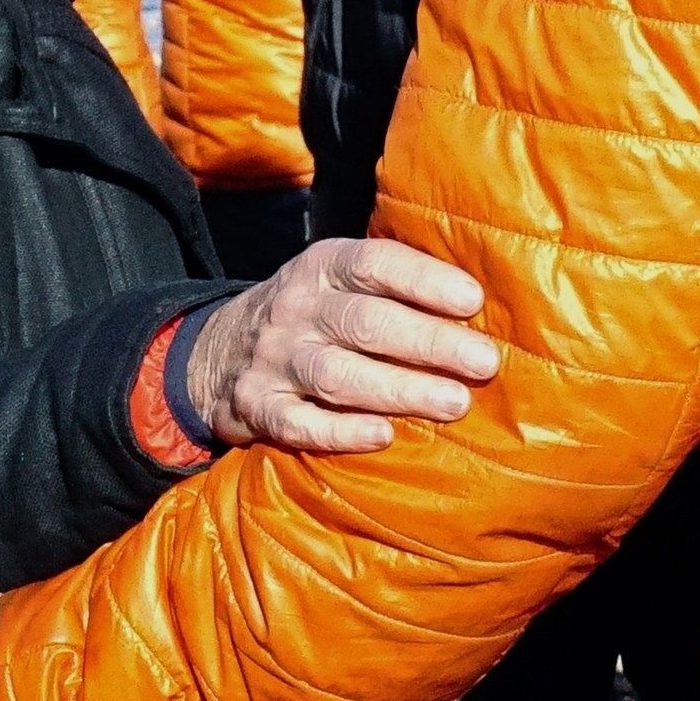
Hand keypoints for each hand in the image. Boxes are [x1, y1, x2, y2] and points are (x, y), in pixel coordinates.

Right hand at [187, 237, 496, 452]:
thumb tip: (480, 305)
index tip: (472, 300)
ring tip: (454, 403)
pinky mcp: (256, 407)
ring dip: (399, 390)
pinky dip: (340, 432)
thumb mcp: (337, 281)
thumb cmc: (312, 315)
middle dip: (429, 343)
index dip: (424, 281)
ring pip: (338, 375)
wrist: (216, 351)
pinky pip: (297, 423)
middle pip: (365, 323)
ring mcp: (273, 360)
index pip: (374, 264)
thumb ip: (393, 286)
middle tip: (483, 362)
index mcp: (323, 267)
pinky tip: (382, 436)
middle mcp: (296, 308)